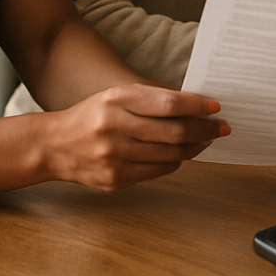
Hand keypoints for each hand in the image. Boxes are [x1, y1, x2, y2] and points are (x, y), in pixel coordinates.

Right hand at [40, 84, 228, 189]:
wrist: (54, 145)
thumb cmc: (93, 115)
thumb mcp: (117, 96)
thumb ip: (151, 99)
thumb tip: (195, 106)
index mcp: (116, 100)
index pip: (168, 103)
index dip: (197, 107)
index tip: (216, 107)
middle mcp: (115, 127)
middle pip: (174, 131)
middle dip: (204, 129)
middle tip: (221, 127)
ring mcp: (114, 156)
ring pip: (170, 154)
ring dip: (195, 147)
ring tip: (206, 140)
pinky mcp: (115, 179)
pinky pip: (158, 171)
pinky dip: (176, 162)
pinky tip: (183, 154)